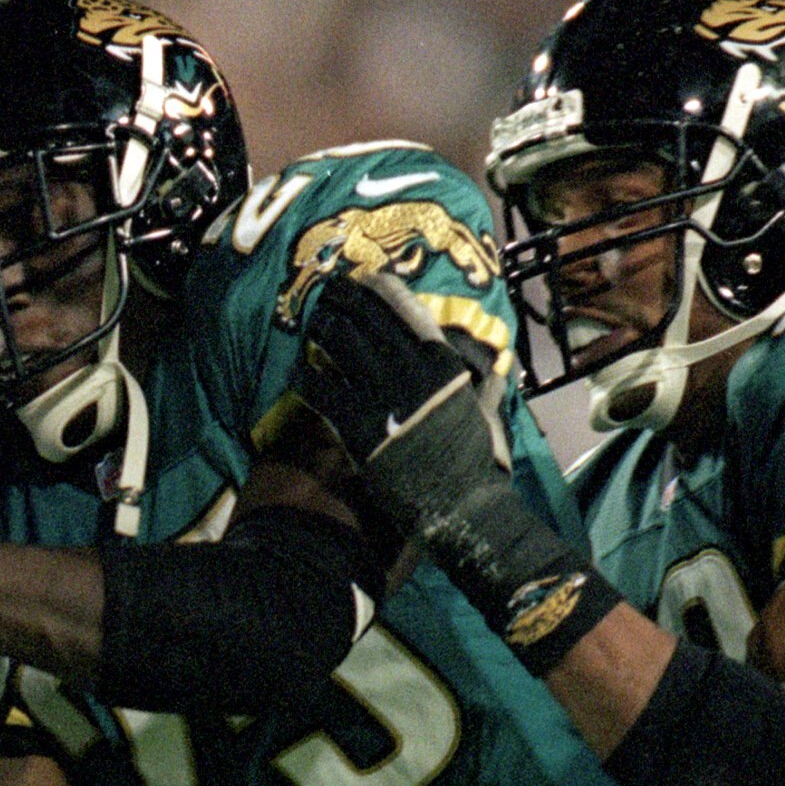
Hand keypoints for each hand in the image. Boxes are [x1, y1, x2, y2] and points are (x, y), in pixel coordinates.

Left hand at [297, 268, 616, 673]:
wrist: (463, 505)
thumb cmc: (477, 459)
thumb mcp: (484, 407)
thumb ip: (477, 378)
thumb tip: (482, 360)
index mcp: (444, 361)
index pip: (403, 308)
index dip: (375, 289)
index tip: (360, 280)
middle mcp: (413, 371)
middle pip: (366, 320)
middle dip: (342, 301)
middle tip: (326, 293)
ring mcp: (385, 398)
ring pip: (341, 347)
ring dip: (323, 328)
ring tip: (315, 320)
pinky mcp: (360, 428)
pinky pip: (323, 391)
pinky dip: (309, 376)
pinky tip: (301, 369)